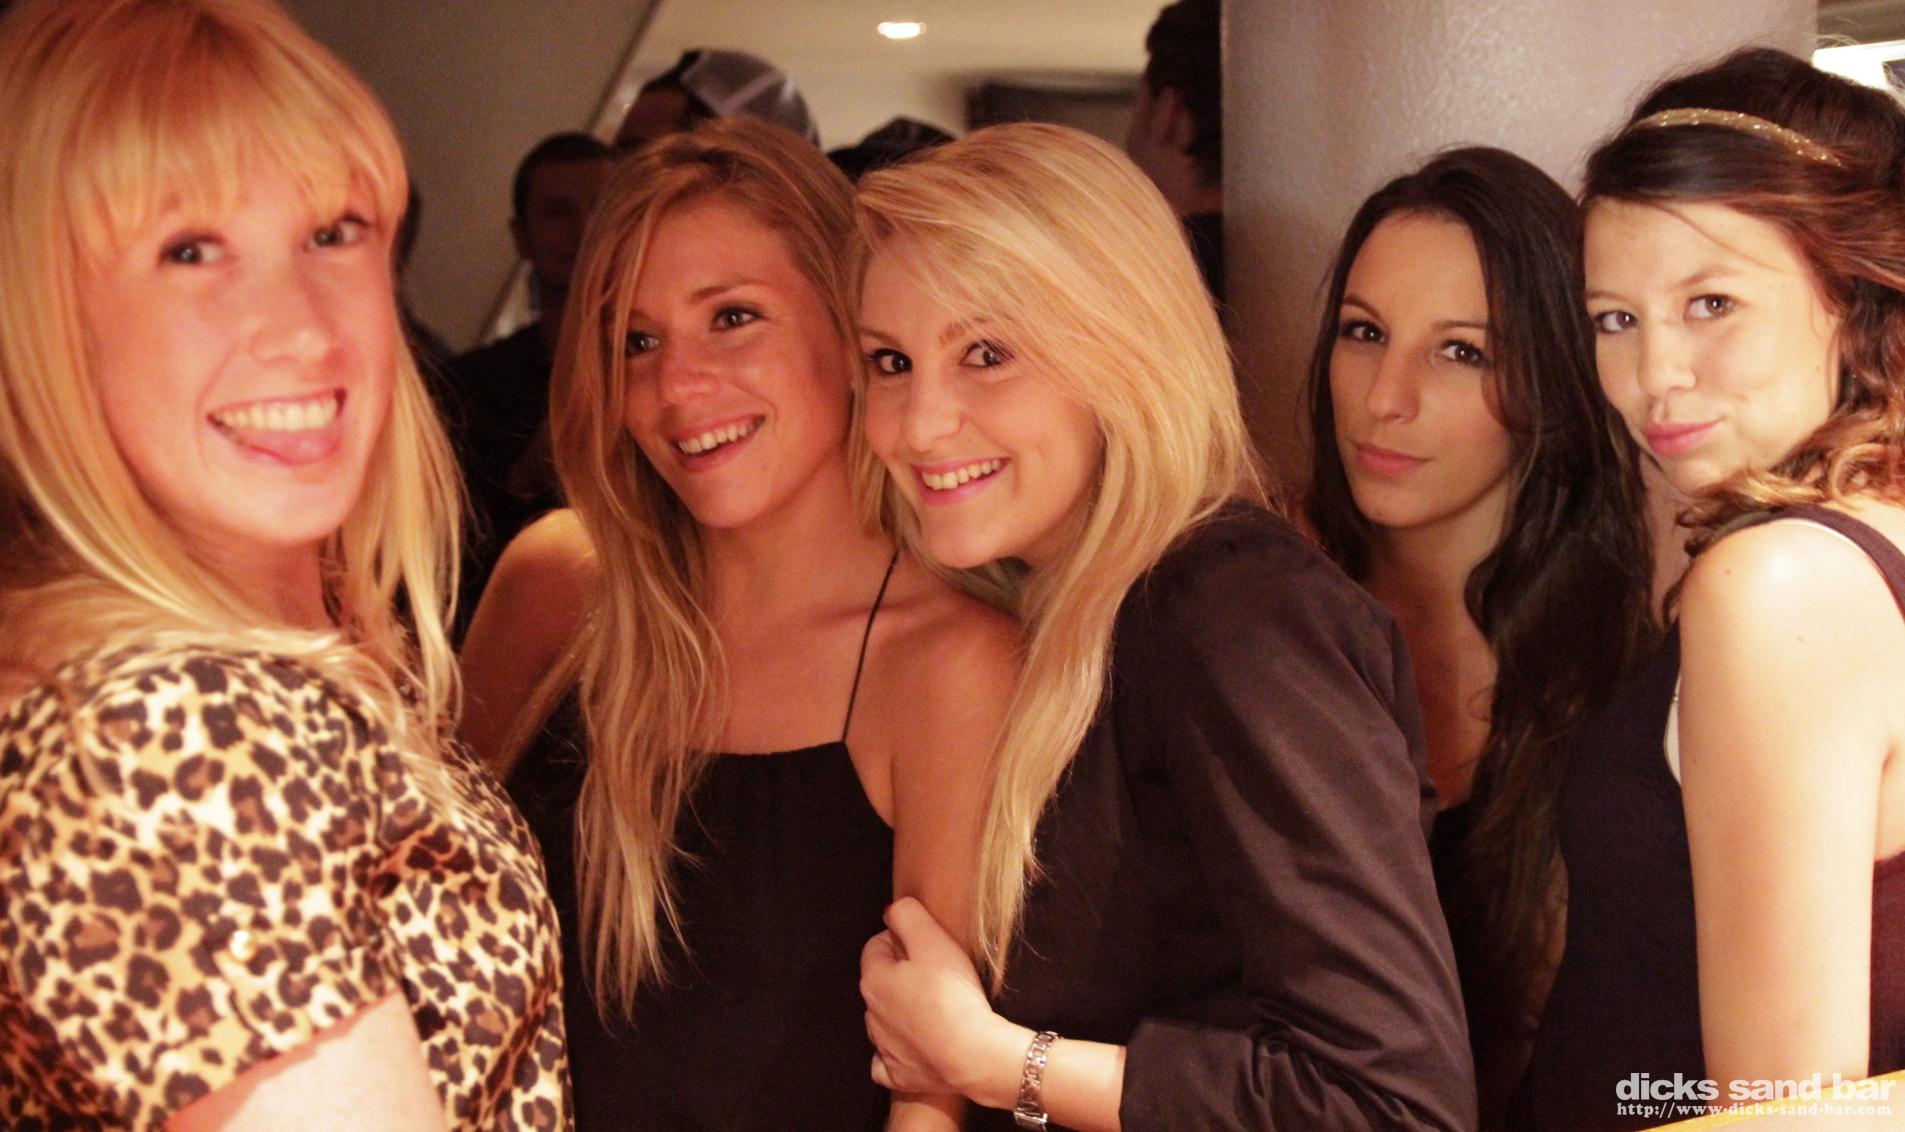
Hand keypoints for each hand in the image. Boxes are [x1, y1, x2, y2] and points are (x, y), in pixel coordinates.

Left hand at [861, 897, 1021, 1104]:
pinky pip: (889, 1060)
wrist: (973, 1055)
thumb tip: (892, 910)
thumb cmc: (953, 995)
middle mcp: (870, 1015)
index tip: (928, 946)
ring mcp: (882, 1048)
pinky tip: (920, 1045)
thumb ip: (908, 915)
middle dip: (901, 974)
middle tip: (937, 974)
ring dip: (903, 1010)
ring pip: (885, 1020)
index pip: (876, 946)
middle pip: (881, 983)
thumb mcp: (933, 940)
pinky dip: (900, 1051)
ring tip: (936, 1007)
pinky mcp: (898, 1075)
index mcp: (873, 980)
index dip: (902, 940)